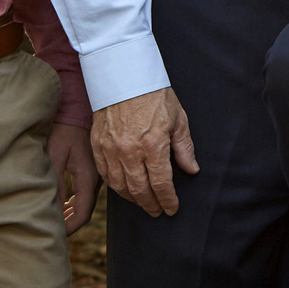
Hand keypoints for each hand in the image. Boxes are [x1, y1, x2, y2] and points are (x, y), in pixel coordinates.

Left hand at [45, 123, 99, 234]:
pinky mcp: (94, 169)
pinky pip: (87, 193)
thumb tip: (53, 210)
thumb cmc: (64, 129)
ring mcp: (98, 174)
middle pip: (85, 211)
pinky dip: (75, 203)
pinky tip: (65, 204)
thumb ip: (55, 184)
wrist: (78, 110)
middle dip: (69, 224)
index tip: (54, 234)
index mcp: (88, 178)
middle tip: (52, 231)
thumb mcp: (55, 156)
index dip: (68, 228)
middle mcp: (97, 179)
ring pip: (86, 203)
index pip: (82, 214)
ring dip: (72, 213)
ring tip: (55, 220)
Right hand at [90, 88, 197, 216]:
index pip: (161, 183)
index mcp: (153, 144)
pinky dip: (115, 186)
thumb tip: (192, 169)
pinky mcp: (97, 145)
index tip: (172, 208)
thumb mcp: (178, 119)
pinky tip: (123, 189)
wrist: (125, 76)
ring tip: (143, 202)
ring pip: (120, 186)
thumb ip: (184, 148)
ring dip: (133, 199)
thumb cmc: (154, 95)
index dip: (168, 200)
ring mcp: (110, 149)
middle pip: (140, 189)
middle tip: (157, 211)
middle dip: (151, 204)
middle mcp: (129, 151)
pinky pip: (105, 174)